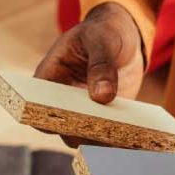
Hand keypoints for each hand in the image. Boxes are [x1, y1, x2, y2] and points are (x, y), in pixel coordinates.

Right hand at [34, 2, 144, 145]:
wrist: (123, 36)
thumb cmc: (103, 31)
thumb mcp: (101, 40)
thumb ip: (101, 64)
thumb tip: (101, 96)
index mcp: (49, 78)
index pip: (36, 105)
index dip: (45, 117)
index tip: (67, 122)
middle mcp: (62, 100)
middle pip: (62, 127)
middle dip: (80, 134)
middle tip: (103, 134)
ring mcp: (83, 112)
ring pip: (86, 137)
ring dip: (102, 142)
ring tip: (125, 142)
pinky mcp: (104, 119)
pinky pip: (108, 136)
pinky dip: (120, 141)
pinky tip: (138, 142)